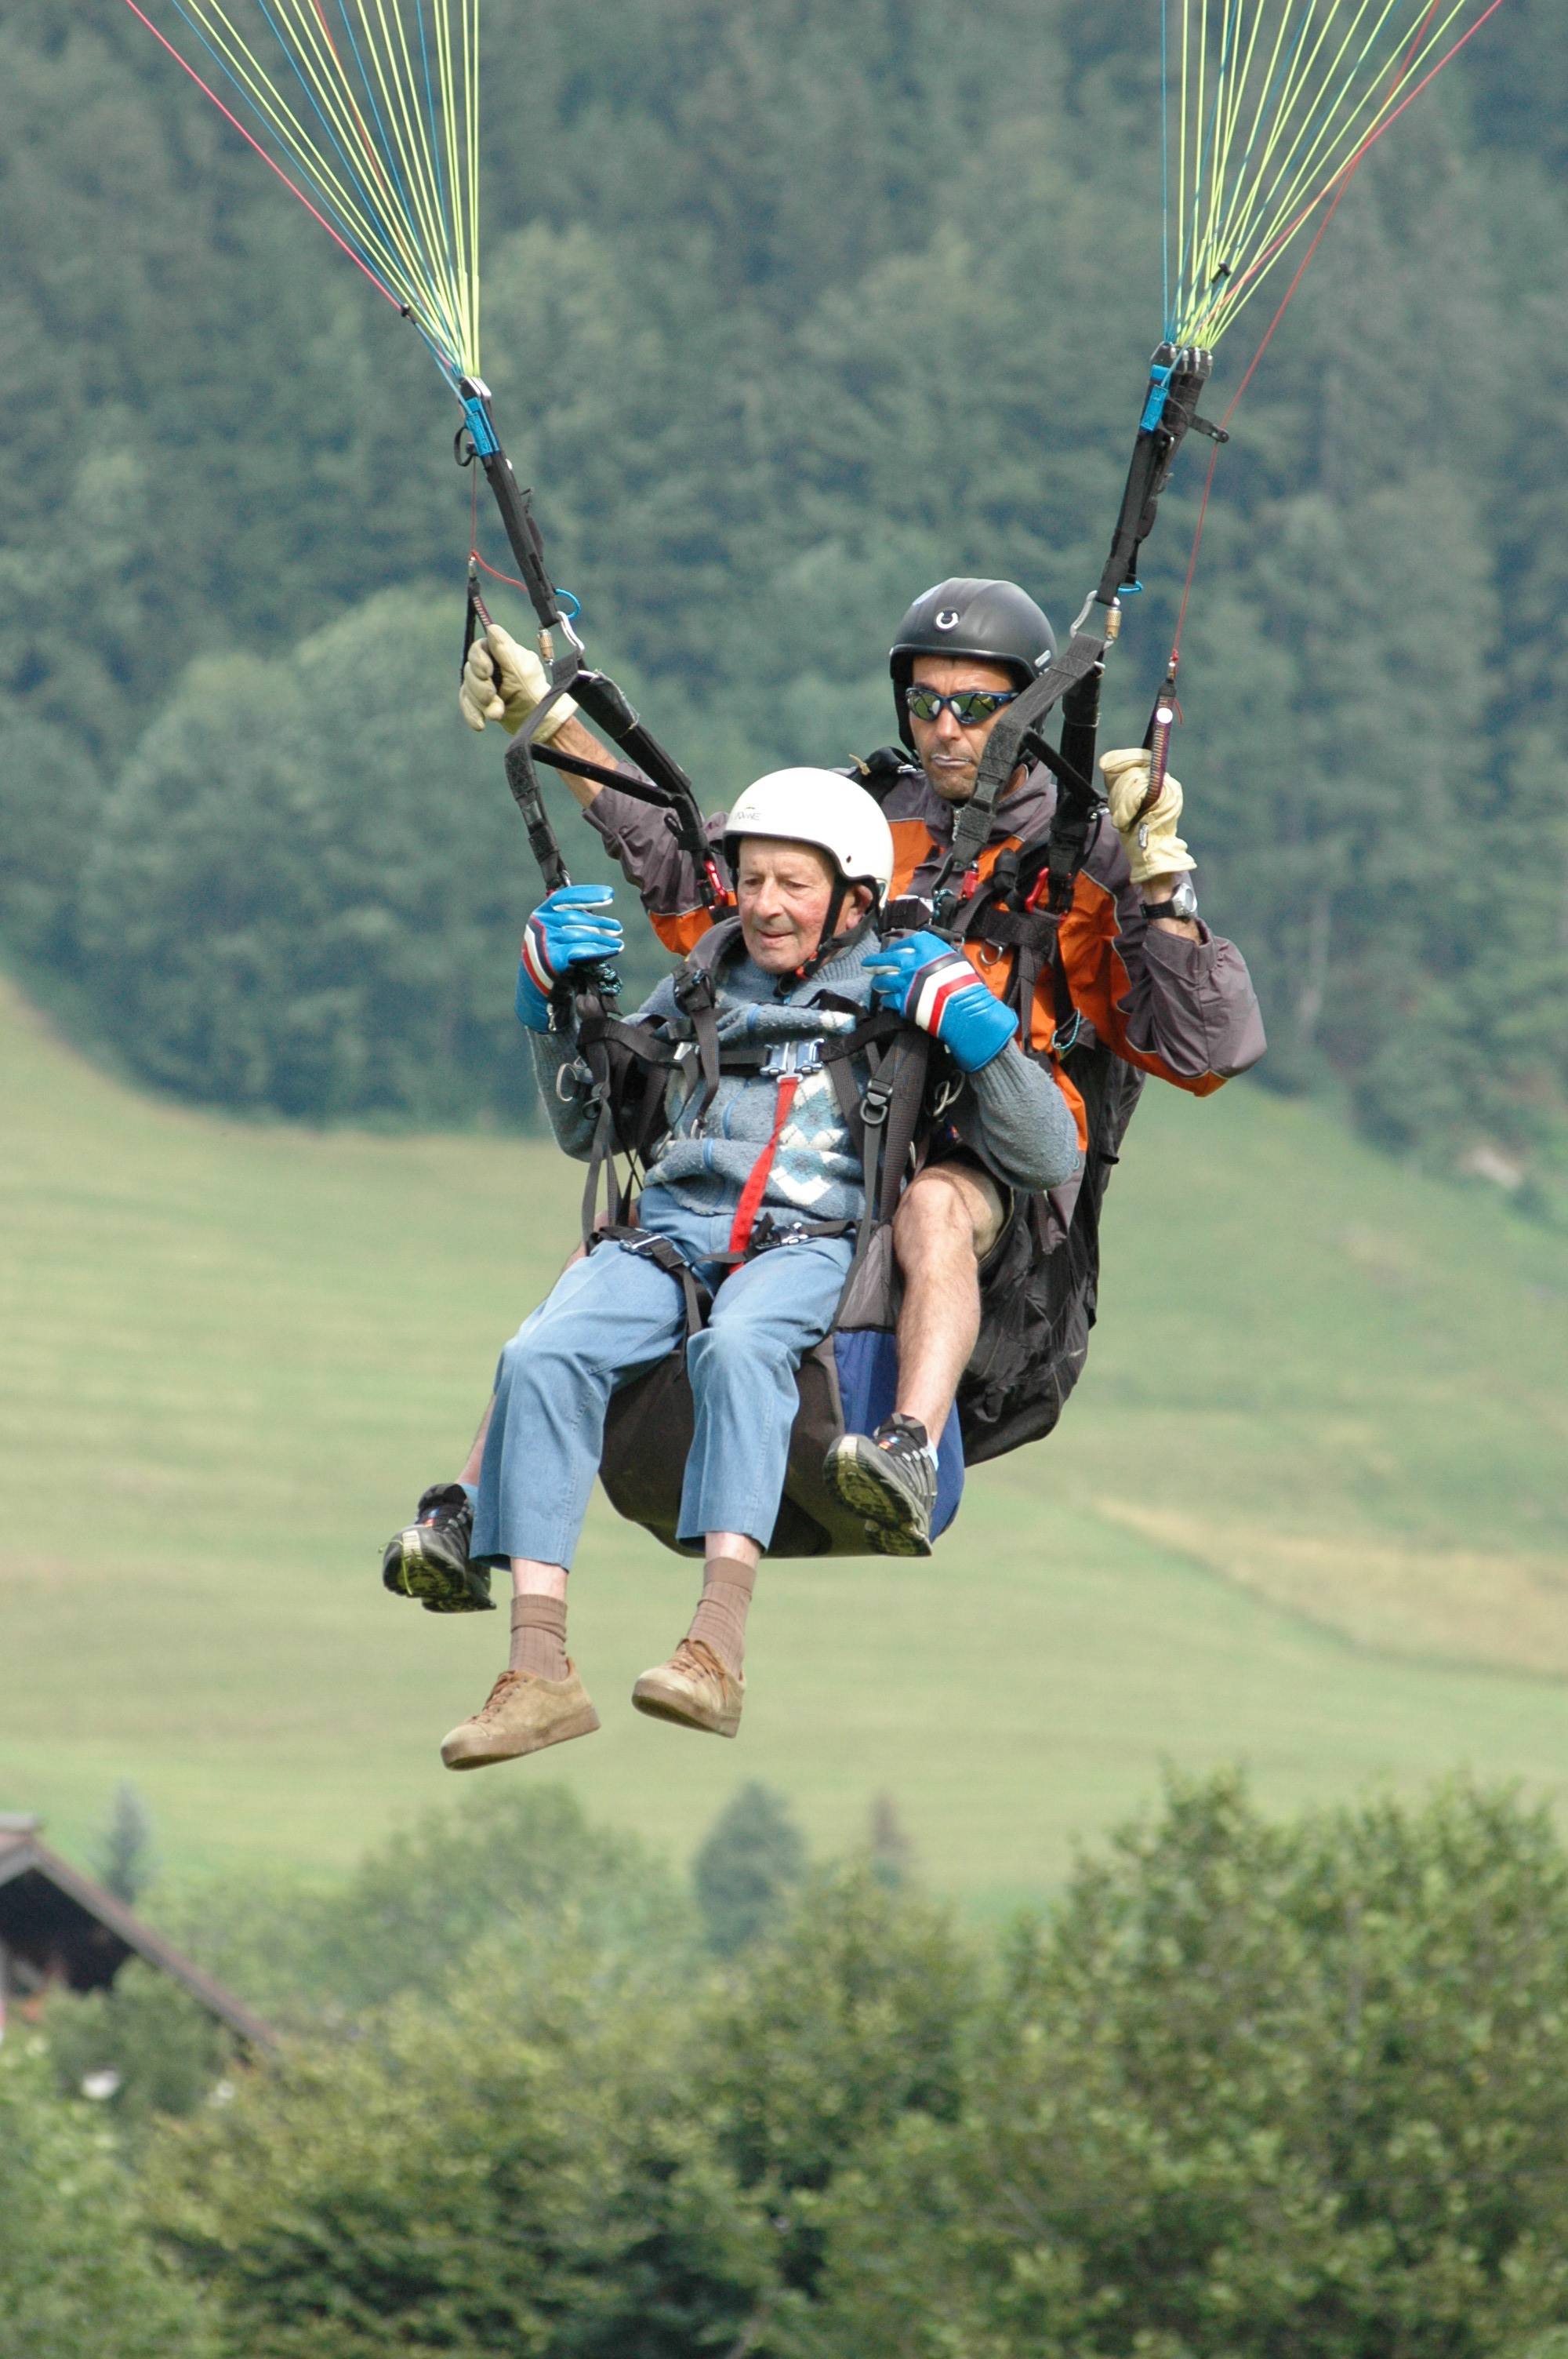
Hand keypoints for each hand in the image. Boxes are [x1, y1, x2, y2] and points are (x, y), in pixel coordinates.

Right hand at [460, 621, 576, 740]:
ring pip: (468, 688)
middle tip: (491, 695)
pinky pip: (466, 704)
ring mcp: (484, 684)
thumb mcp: (522, 669)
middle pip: (470, 670)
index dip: (478, 659)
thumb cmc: (534, 693)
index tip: (487, 672)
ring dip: (480, 703)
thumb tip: (492, 628)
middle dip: (480, 686)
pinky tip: (480, 725)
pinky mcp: (479, 701)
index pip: (480, 648)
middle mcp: (491, 667)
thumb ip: (505, 649)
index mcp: (502, 654)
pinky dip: (472, 714)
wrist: (538, 723)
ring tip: (497, 713)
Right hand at [515, 885, 622, 1031]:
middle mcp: (540, 925)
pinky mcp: (551, 960)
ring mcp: (544, 942)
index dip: (588, 894)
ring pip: (580, 935)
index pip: (565, 897)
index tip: (610, 895)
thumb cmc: (553, 955)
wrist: (537, 985)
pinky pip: (579, 951)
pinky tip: (611, 950)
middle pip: (575, 918)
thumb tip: (603, 901)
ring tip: (618, 943)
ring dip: (603, 939)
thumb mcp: (558, 932)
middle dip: (600, 922)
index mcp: (542, 913)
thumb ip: (574, 918)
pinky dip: (598, 950)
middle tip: (618, 928)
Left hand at [865, 930, 1018, 1072]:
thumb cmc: (965, 981)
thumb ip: (941, 957)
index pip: (905, 942)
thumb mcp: (956, 960)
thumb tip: (938, 957)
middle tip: (866, 964)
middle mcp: (911, 963)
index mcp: (926, 948)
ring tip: (875, 984)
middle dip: (874, 961)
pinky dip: (886, 1000)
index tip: (891, 949)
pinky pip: (889, 1000)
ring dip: (878, 982)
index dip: (897, 946)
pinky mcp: (903, 1001)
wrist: (962, 1004)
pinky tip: (884, 1000)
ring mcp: (905, 982)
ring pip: (883, 981)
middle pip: (886, 959)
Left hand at [1100, 748, 1195, 885]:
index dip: (1121, 758)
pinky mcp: (1167, 798)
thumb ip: (1118, 779)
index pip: (1139, 757)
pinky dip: (1125, 809)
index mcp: (1158, 779)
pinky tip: (1125, 822)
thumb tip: (1106, 762)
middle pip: (1132, 769)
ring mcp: (1169, 788)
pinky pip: (1137, 792)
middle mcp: (1167, 781)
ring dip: (1121, 804)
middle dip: (1118, 791)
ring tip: (1123, 821)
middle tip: (1120, 814)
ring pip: (1133, 780)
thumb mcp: (1122, 799)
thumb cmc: (1135, 829)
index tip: (1105, 765)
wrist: (1149, 854)